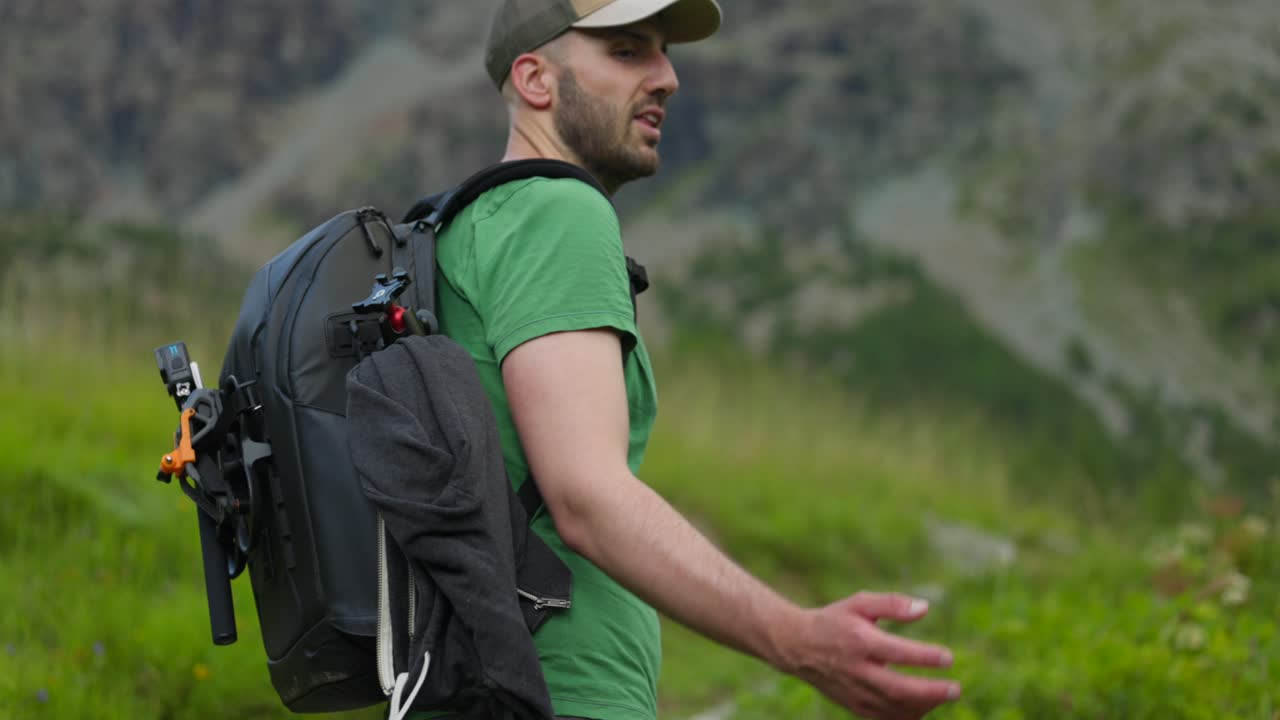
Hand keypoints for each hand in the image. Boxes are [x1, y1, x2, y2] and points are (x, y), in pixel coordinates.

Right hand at [780, 592, 959, 719]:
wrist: (798, 646)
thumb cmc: (835, 620)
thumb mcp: (859, 603)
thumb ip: (892, 604)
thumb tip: (924, 608)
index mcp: (859, 641)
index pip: (896, 652)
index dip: (925, 657)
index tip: (948, 657)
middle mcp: (856, 669)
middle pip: (897, 688)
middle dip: (930, 692)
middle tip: (955, 689)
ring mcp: (854, 692)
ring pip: (892, 708)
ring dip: (922, 705)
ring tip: (943, 695)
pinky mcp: (853, 706)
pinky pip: (883, 719)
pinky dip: (906, 717)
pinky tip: (923, 707)